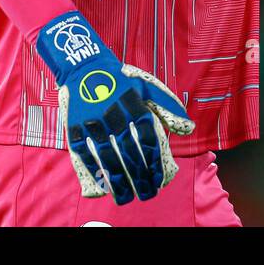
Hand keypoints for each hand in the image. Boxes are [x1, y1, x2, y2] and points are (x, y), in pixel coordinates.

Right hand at [35, 12, 194, 203]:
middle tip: (147, 195)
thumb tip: (189, 129)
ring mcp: (93, 122)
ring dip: (118, 182)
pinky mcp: (74, 127)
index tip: (159, 181)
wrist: (84, 65)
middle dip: (139, 179)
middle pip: (129, 154)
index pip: (148, 140)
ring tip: (127, 198)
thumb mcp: (148, 86)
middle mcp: (115, 115)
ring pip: (107, 158)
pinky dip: (93, 173)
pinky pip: (84, 155)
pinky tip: (103, 188)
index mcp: (135, 105)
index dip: (154, 164)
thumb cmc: (121, 80)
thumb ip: (169, 107)